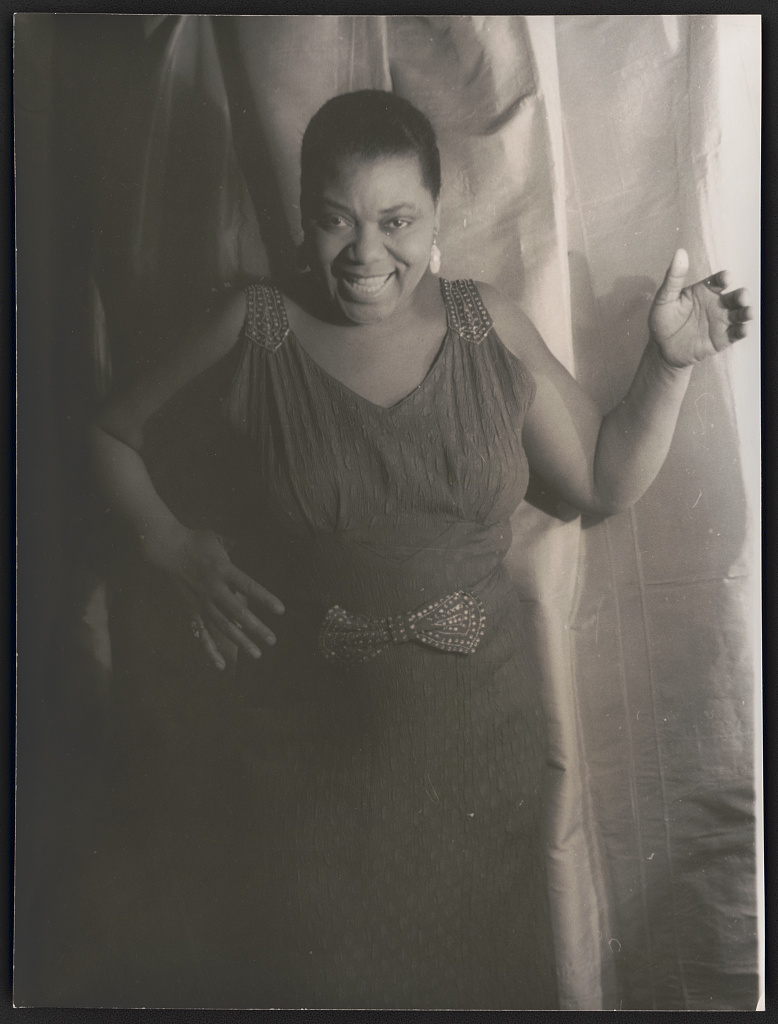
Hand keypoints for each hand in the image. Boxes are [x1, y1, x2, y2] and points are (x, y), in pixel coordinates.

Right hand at [144, 526, 284, 669]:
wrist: (165, 548)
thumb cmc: (195, 541)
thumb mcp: (218, 539)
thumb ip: (236, 547)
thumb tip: (254, 545)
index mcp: (223, 569)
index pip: (248, 586)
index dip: (265, 598)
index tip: (281, 610)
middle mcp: (213, 588)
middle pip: (237, 611)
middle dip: (256, 627)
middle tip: (273, 640)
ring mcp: (201, 602)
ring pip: (222, 626)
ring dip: (240, 641)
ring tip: (257, 654)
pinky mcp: (191, 610)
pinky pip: (201, 633)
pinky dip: (209, 650)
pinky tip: (221, 665)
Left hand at [648, 248, 752, 368]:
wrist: (661, 349)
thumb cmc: (662, 320)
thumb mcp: (664, 298)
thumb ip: (674, 277)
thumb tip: (680, 252)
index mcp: (704, 290)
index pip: (719, 280)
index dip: (724, 278)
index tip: (726, 278)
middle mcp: (716, 304)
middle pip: (735, 296)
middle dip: (741, 296)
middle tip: (742, 297)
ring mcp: (721, 321)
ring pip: (740, 314)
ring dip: (746, 312)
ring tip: (747, 313)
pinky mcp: (722, 339)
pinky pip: (736, 333)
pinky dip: (742, 330)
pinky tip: (743, 329)